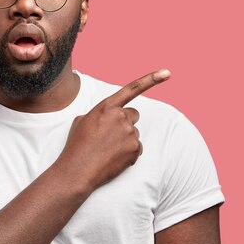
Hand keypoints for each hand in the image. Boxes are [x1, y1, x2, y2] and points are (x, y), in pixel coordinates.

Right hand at [53, 69, 170, 189]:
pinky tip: (114, 158)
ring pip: (134, 133)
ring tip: (107, 150)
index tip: (167, 73)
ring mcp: (130, 133)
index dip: (151, 79)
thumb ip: (101, 113)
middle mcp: (121, 117)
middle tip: (110, 136)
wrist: (77, 171)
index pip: (132, 89)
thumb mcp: (82, 121)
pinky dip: (128, 153)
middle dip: (125, 123)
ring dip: (125, 140)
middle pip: (133, 115)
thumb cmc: (77, 146)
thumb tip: (108, 118)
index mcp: (107, 107)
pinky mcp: (136, 149)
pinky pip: (137, 148)